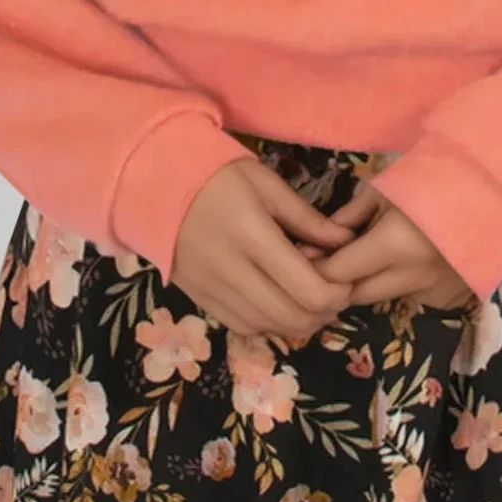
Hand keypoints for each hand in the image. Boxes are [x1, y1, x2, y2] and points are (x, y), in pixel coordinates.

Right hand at [170, 156, 361, 339]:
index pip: (308, 289)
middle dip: (324, 312)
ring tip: (310, 299)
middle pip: (291, 317)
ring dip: (298, 322)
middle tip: (334, 292)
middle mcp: (230, 269)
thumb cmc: (217, 174)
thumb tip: (346, 243)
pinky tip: (278, 303)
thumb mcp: (267, 184)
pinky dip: (269, 323)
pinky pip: (243, 327)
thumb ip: (308, 219)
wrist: (154, 182)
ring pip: (268, 327)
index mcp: (251, 234)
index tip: (346, 279)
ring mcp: (211, 289)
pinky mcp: (198, 299)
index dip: (337, 294)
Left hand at [293, 179, 476, 312]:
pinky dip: (389, 284)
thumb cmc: (434, 178)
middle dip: (334, 282)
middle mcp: (411, 276)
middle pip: (354, 296)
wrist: (491, 190)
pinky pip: (403, 295)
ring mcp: (431, 289)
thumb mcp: (385, 189)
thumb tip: (318, 239)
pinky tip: (386, 263)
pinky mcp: (444, 294)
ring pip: (378, 298)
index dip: (315, 267)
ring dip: (361, 284)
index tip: (303, 255)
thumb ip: (349, 217)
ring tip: (353, 258)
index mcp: (393, 245)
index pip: (337, 273)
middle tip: (322, 260)